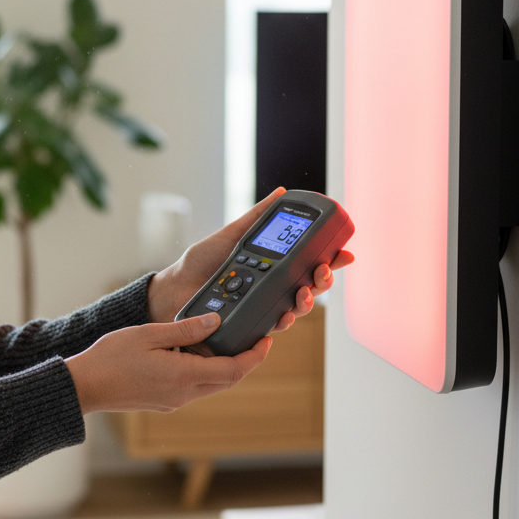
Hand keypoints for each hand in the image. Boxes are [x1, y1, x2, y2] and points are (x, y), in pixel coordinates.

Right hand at [64, 312, 271, 413]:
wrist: (85, 387)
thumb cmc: (111, 358)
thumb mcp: (150, 334)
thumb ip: (185, 329)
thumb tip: (215, 321)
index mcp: (184, 376)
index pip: (233, 370)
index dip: (254, 357)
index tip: (266, 341)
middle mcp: (184, 393)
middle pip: (228, 380)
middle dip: (246, 362)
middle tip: (255, 340)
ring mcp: (174, 401)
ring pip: (212, 385)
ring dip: (225, 367)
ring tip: (228, 342)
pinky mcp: (165, 402)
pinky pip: (195, 388)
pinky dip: (206, 372)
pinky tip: (198, 354)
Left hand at [145, 188, 354, 329]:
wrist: (174, 288)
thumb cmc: (200, 263)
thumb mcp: (231, 235)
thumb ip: (256, 217)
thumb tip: (280, 192)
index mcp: (272, 266)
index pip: (307, 264)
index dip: (329, 260)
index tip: (344, 253)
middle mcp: (272, 288)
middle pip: (309, 287)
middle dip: (323, 280)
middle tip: (322, 271)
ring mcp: (262, 307)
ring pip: (296, 309)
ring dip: (308, 302)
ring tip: (305, 292)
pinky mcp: (250, 324)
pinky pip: (272, 325)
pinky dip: (282, 320)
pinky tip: (284, 314)